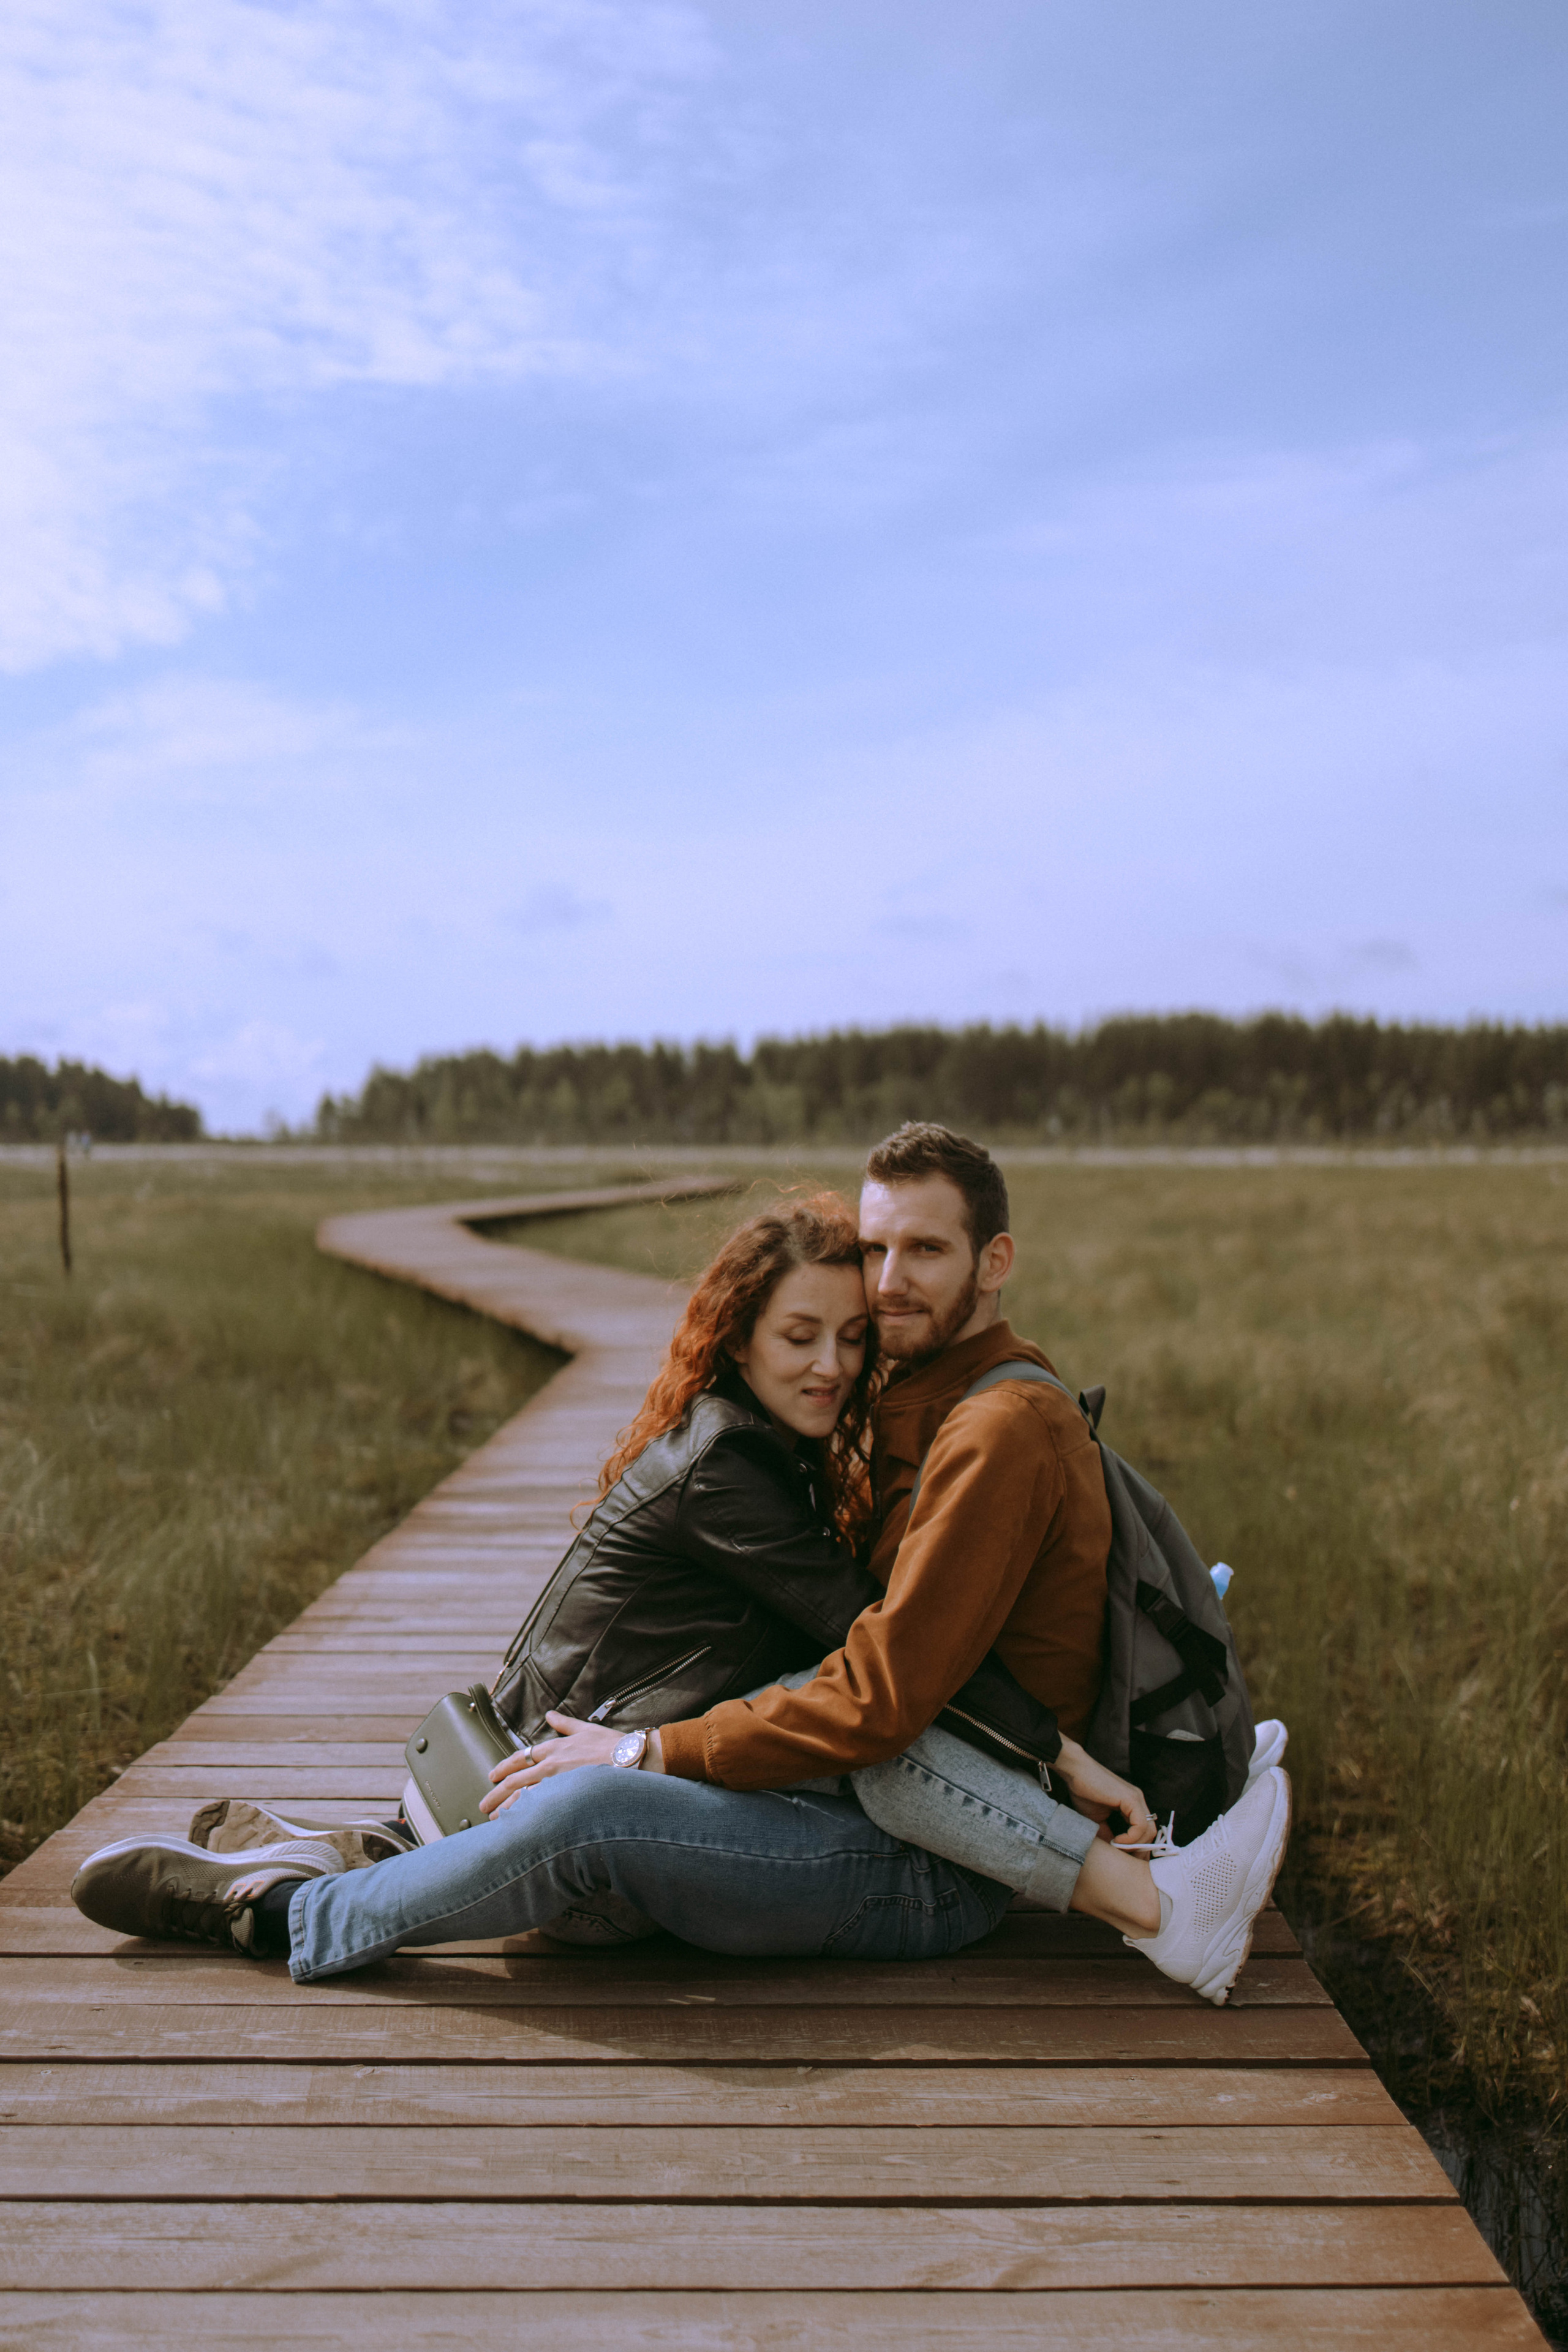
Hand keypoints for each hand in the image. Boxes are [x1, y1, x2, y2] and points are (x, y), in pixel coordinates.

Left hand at [478, 1713, 664, 1815]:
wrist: (631, 1759)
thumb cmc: (611, 1744)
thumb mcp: (585, 1728)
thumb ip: (564, 1724)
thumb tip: (550, 1715)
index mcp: (554, 1747)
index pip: (520, 1758)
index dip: (503, 1767)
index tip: (492, 1776)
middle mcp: (550, 1764)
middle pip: (514, 1780)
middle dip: (495, 1793)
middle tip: (483, 1805)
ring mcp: (557, 1783)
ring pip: (522, 1797)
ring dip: (505, 1808)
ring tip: (493, 1818)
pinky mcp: (566, 1797)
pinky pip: (538, 1809)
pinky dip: (523, 1817)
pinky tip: (515, 1826)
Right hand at [1050, 1735, 1156, 1848]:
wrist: (1075, 1771)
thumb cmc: (1083, 1792)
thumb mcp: (1096, 1820)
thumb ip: (1107, 1835)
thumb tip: (1113, 1855)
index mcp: (1132, 1806)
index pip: (1144, 1832)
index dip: (1136, 1848)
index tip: (1122, 1858)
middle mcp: (1139, 1802)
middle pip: (1150, 1833)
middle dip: (1138, 1850)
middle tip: (1123, 1860)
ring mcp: (1137, 1799)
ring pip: (1149, 1831)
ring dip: (1134, 1846)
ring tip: (1117, 1849)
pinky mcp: (1131, 1799)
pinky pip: (1140, 1825)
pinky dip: (1131, 1838)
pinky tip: (1116, 1840)